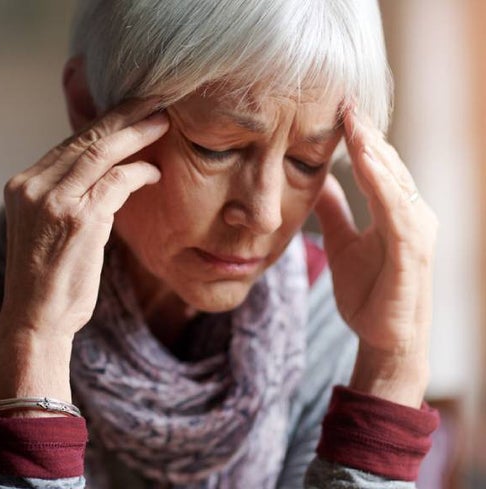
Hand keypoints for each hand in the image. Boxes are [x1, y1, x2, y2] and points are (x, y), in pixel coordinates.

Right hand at [0, 99, 169, 403]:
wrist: (34, 322)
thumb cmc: (48, 281)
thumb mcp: (46, 230)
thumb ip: (65, 197)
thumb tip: (103, 173)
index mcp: (22, 186)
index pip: (67, 145)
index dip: (103, 124)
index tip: (130, 110)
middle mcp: (32, 187)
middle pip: (83, 139)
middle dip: (123, 116)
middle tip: (154, 99)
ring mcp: (52, 201)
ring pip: (99, 152)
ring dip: (135, 132)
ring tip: (163, 119)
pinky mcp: (77, 219)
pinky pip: (115, 182)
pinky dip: (138, 173)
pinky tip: (155, 171)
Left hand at [314, 106, 437, 406]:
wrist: (383, 339)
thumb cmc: (369, 293)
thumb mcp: (341, 242)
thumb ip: (333, 211)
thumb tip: (314, 181)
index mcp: (396, 211)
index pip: (378, 164)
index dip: (359, 137)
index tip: (338, 106)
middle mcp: (413, 215)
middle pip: (389, 165)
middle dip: (367, 133)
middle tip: (344, 99)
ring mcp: (417, 232)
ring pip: (395, 181)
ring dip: (374, 150)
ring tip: (352, 122)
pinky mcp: (413, 252)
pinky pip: (396, 212)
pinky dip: (381, 185)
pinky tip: (364, 164)